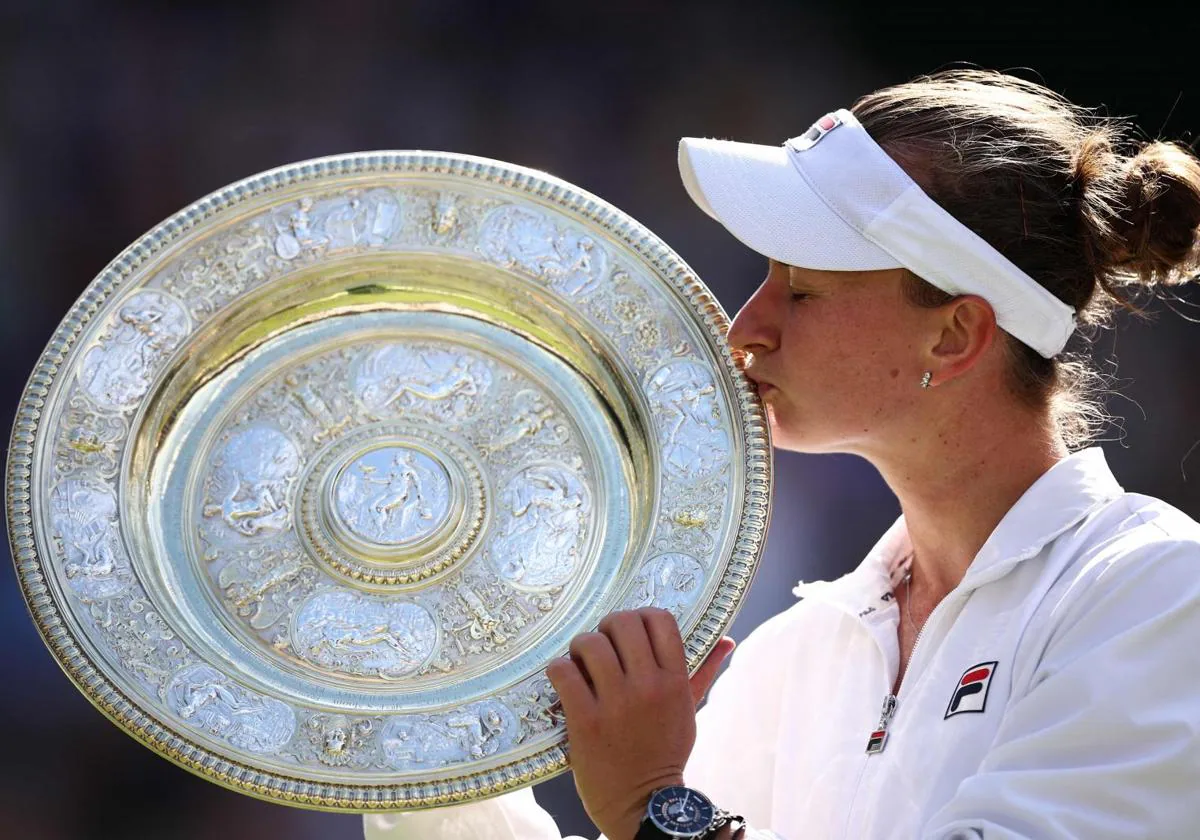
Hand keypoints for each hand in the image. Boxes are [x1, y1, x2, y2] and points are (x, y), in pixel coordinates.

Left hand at [546, 608, 735, 839]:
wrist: (642, 803)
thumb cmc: (665, 752)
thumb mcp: (689, 710)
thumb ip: (704, 671)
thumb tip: (726, 640)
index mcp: (675, 681)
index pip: (661, 620)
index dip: (641, 616)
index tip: (629, 631)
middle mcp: (648, 687)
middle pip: (623, 623)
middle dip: (607, 627)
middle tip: (602, 643)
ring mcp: (616, 703)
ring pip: (590, 643)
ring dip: (581, 647)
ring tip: (582, 662)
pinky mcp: (585, 721)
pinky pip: (564, 672)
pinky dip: (559, 669)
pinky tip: (565, 680)